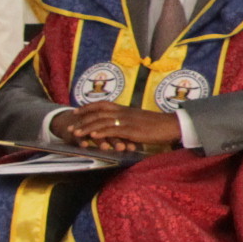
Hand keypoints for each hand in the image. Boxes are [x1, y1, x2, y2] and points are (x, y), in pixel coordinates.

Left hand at [54, 102, 180, 151]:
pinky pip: (113, 130)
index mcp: (125, 109)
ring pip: (102, 122)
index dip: (88, 107)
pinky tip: (93, 137)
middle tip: (70, 125)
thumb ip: (129, 121)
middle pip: (98, 113)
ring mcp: (127, 121)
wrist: (172, 125)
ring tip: (76, 133)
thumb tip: (121, 126)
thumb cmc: (158, 125)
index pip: (102, 104)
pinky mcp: (132, 130)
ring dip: (87, 128)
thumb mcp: (140, 120)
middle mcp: (123, 113)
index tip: (76, 111)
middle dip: (82, 119)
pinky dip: (101, 133)